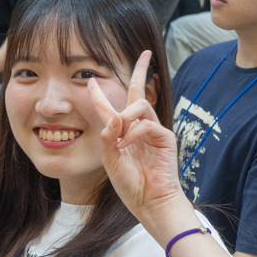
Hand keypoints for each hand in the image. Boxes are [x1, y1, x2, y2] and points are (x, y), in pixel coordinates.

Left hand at [87, 50, 186, 229]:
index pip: (110, 108)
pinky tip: (126, 146)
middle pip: (139, 92)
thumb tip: (113, 116)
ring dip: (126, 117)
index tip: (91, 79)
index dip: (99, 94)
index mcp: (122, 133)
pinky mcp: (165, 138)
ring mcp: (153, 132)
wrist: (149, 202)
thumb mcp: (111, 162)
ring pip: (141, 106)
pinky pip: (147, 124)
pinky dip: (134, 133)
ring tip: (119, 135)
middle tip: (145, 54)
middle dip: (141, 72)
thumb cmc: (130, 185)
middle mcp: (138, 128)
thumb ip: (108, 139)